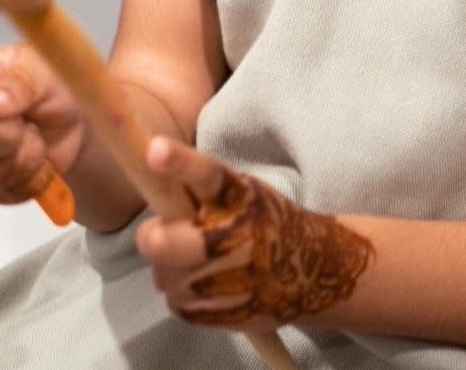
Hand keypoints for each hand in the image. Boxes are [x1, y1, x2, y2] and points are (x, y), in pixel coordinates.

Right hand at [0, 43, 84, 205]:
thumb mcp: (50, 75)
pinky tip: (36, 157)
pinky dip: (32, 174)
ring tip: (34, 134)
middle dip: (3, 133)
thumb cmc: (58, 89)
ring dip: (25, 152)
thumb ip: (21, 83)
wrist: (77, 130)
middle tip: (26, 121)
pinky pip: (5, 188)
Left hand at [135, 137, 373, 332]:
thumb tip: (151, 184)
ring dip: (169, 269)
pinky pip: (179, 304)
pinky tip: (206, 283)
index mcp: (238, 195)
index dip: (178, 163)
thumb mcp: (244, 193)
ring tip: (192, 261)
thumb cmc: (267, 221)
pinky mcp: (226, 314)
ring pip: (165, 277)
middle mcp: (235, 235)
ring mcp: (231, 279)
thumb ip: (203, 192)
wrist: (314, 271)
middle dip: (153, 239)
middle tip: (155, 234)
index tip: (153, 150)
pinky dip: (183, 294)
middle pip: (165, 243)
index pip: (206, 175)